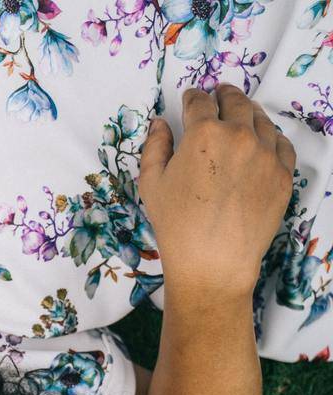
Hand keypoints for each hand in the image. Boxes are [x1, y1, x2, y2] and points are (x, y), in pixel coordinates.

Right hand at [138, 83, 296, 303]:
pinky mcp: (284, 174)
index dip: (192, 97)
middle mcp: (240, 135)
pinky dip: (270, 138)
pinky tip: (262, 141)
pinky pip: (281, 145)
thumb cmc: (176, 224)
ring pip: (261, 120)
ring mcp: (267, 154)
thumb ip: (155, 146)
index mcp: (204, 133)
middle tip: (220, 92)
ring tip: (242, 114)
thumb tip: (160, 124)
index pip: (199, 102)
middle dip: (224, 94)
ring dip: (249, 112)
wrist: (214, 261)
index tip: (190, 98)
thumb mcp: (151, 183)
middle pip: (236, 102)